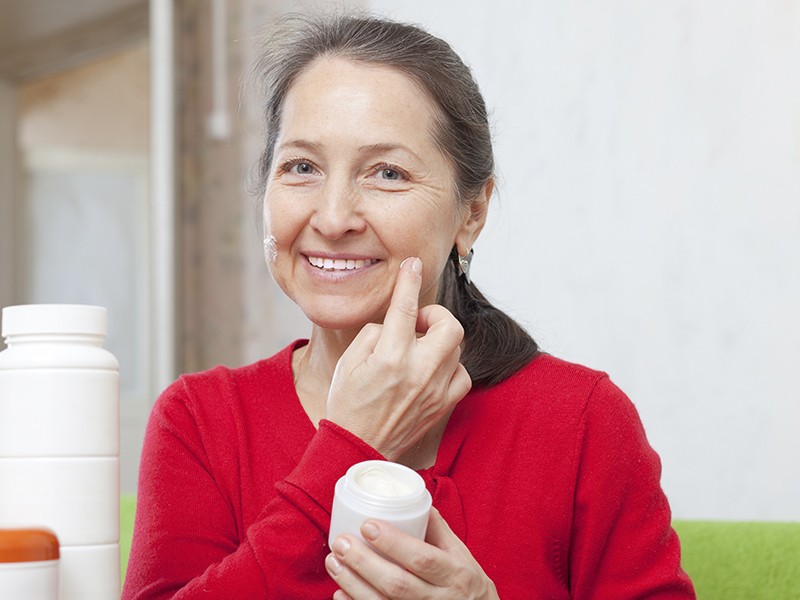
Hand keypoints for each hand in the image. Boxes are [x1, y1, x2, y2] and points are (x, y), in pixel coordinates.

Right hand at [325, 257, 470, 459]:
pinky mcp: (443, 406)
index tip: (412, 264)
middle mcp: (418, 371)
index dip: (408, 281)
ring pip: (457, 348)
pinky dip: (451, 366)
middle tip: (416, 323)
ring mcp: (435, 390)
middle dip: (434, 315)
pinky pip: (462, 374)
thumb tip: (394, 322)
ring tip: (419, 349)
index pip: (405, 308)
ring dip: (439, 341)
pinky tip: (432, 369)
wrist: (357, 449)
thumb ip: (374, 334)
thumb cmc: (348, 405)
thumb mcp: (349, 363)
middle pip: (449, 325)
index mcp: (390, 358)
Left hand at [325, 507, 498, 599]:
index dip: (393, 543)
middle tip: (341, 543)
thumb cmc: (465, 581)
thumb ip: (436, 527)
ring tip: (334, 562)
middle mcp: (440, 599)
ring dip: (353, 584)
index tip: (367, 525)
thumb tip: (411, 496)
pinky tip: (340, 592)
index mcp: (454, 573)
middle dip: (364, 563)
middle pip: (397, 584)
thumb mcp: (460, 553)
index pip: (422, 558)